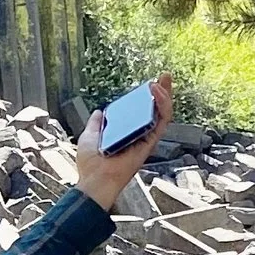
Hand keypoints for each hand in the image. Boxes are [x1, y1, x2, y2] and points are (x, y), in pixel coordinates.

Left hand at [73, 75, 173, 209]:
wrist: (94, 178)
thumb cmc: (91, 164)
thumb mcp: (89, 136)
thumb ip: (96, 124)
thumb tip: (99, 112)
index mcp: (126, 133)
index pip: (142, 112)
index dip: (148, 98)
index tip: (148, 84)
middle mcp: (138, 136)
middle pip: (156, 111)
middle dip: (163, 92)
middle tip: (164, 77)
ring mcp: (145, 139)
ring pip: (163, 114)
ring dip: (164, 95)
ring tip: (160, 82)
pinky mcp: (149, 142)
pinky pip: (162, 122)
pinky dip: (162, 106)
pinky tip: (157, 93)